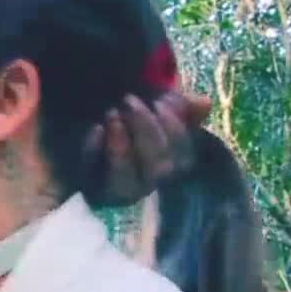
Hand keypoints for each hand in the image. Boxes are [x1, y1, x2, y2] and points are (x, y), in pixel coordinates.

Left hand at [87, 91, 212, 206]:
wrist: (84, 137)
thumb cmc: (130, 123)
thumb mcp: (155, 108)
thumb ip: (180, 107)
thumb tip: (206, 103)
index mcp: (170, 164)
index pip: (184, 154)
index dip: (175, 128)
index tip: (160, 101)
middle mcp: (148, 183)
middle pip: (158, 169)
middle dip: (146, 131)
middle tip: (129, 100)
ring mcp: (121, 191)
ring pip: (128, 182)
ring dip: (122, 148)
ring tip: (112, 114)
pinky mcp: (94, 191)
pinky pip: (95, 178)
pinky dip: (95, 151)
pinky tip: (96, 129)